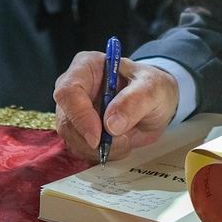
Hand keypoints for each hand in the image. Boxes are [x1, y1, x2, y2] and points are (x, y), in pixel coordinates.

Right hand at [52, 52, 177, 161]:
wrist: (155, 103)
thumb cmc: (151, 87)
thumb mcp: (152, 88)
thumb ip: (134, 101)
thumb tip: (111, 124)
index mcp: (86, 66)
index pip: (68, 91)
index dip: (80, 116)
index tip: (98, 137)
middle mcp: (74, 88)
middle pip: (66, 121)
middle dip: (92, 139)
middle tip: (123, 140)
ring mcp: (74, 112)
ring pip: (72, 140)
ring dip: (99, 149)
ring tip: (126, 140)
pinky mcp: (79, 131)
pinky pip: (81, 150)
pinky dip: (101, 154)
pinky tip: (120, 144)